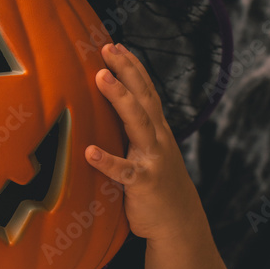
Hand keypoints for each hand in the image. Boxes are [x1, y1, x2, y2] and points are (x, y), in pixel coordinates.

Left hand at [85, 43, 205, 242]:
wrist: (179, 224)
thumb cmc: (156, 184)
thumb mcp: (148, 151)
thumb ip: (132, 131)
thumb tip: (104, 110)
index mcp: (157, 129)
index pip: (146, 91)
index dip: (133, 67)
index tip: (115, 45)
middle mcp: (158, 138)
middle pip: (143, 98)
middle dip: (126, 71)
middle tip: (106, 49)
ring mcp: (153, 159)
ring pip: (138, 123)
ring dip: (120, 98)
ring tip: (100, 77)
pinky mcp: (145, 184)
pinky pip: (125, 171)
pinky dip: (108, 161)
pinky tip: (90, 152)